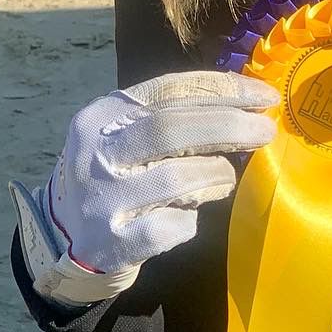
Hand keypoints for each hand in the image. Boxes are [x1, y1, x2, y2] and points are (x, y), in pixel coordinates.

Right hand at [10, 70, 277, 305]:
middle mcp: (96, 152)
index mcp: (103, 114)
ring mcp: (102, 198)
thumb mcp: (128, 133)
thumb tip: (248, 103)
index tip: (265, 96)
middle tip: (266, 131)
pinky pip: (173, 227)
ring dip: (216, 176)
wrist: (66, 235)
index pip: (170, 89)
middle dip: (229, 126)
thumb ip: (175, 115)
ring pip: (178, 179)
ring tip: (224, 178)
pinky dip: (192, 220)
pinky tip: (190, 216)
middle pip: (172, 129)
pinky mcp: (114, 241)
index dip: (224, 89)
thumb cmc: (117, 173)